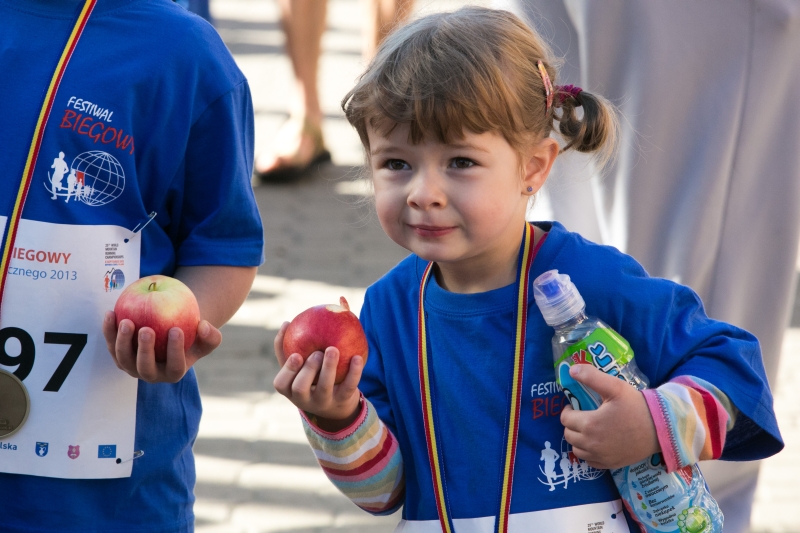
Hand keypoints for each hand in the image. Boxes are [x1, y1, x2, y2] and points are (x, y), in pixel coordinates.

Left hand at [103, 311, 221, 382]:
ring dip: (122, 341)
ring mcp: (133, 367)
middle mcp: (152, 375)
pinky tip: (111, 313)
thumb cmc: (192, 335)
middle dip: (144, 351)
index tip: (176, 329)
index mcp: (174, 373)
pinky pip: (112, 345)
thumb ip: (211, 335)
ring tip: (126, 321)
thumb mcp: (206, 337)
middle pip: (145, 368)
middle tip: (146, 330)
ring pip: (124, 359)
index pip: (175, 366)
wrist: (171, 335)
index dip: (175, 350)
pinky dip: (109, 331)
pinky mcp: (119, 357)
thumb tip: (203, 326)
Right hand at [272, 321, 362, 431]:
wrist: (336, 408)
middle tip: (316, 353)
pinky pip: (349, 386)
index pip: (281, 384)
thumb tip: (286, 322)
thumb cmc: (311, 380)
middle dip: (307, 369)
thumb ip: (289, 349)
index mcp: (291, 391)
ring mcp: (324, 402)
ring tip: (333, 349)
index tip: (296, 354)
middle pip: (300, 388)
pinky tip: (356, 357)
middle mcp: (305, 400)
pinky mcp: (343, 401)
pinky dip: (354, 372)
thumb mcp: (299, 370)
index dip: (287, 369)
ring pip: (325, 387)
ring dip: (329, 367)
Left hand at [560, 364, 659, 469]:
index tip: (576, 406)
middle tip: (583, 416)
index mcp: (590, 424)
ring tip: (588, 429)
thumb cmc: (637, 407)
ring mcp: (601, 457)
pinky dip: (588, 453)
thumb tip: (572, 370)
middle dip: (571, 424)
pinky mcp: (610, 464)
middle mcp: (592, 444)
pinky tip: (597, 443)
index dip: (568, 410)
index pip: (565, 419)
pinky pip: (590, 461)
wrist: (661, 429)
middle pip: (568, 435)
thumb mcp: (615, 387)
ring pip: (577, 449)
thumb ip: (591, 377)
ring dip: (578, 439)